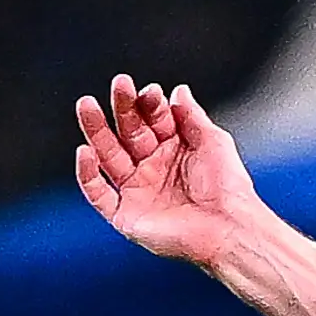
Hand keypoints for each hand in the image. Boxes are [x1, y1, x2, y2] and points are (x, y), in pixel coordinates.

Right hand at [73, 75, 258, 265]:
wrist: (231, 230)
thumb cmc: (229, 190)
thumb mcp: (214, 143)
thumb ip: (192, 116)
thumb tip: (178, 89)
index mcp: (173, 151)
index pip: (153, 120)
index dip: (149, 104)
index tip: (149, 91)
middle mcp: (153, 169)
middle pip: (128, 133)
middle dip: (122, 108)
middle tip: (118, 85)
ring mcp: (138, 191)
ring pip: (108, 156)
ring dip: (96, 131)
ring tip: (87, 105)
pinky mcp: (126, 216)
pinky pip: (99, 194)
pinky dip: (88, 175)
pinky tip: (85, 152)